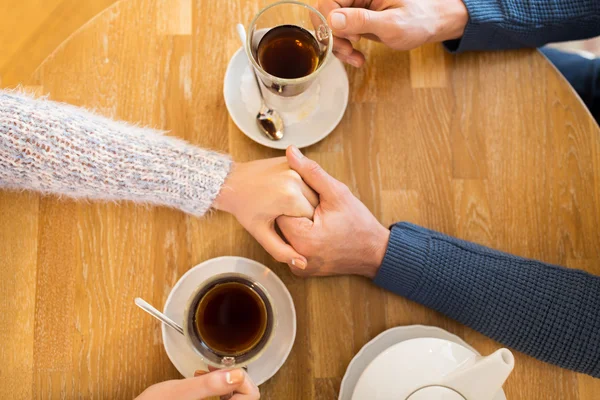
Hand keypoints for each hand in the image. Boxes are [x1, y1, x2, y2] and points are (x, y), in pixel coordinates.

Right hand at [135, 369, 258, 399]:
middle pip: (245, 397)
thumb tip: (236, 375)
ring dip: (225, 383)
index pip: (251, 396)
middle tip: (217, 369)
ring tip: (208, 373)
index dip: (242, 378)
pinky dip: (217, 389)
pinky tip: (203, 380)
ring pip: (235, 398)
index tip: (227, 369)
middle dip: (233, 379)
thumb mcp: (178, 393)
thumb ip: (208, 384)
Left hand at [213, 157, 317, 267]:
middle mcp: (296, 179)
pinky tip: (290, 193)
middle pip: (316, 203)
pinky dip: (304, 187)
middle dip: (307, 213)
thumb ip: (282, 251)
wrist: (230, 181)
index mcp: (290, 197)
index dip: (304, 225)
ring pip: (314, 190)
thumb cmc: (243, 207)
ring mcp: (294, 167)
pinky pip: (306, 178)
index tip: (292, 225)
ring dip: (307, 199)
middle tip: (289, 216)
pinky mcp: (292, 161)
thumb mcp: (261, 233)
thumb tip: (302, 263)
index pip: (312, 217)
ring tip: (289, 205)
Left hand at [276, 147, 389, 277]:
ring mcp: (298, 266)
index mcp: (302, 238)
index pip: (279, 209)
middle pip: (279, 224)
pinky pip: (291, 248)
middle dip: (291, 211)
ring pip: (284, 236)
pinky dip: (298, 238)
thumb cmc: (358, 223)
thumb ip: (311, 172)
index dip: (290, 198)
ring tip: (314, 218)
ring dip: (294, 224)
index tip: (305, 196)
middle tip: (312, 207)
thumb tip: (291, 151)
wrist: (374, 253)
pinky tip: (314, 231)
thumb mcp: (337, 193)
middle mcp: (297, 257)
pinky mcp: (302, 270)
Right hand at [317, 0, 468, 66]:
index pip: (327, 1)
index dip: (330, 23)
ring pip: (329, 26)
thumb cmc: (419, 20)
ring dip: (338, 46)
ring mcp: (354, 7)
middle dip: (332, 37)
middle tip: (350, 52)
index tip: (349, 39)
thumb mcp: (392, 24)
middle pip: (324, 13)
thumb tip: (333, 19)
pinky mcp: (355, 19)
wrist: (432, 23)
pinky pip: (339, 33)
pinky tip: (356, 56)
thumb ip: (362, 21)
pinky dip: (344, 48)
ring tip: (356, 58)